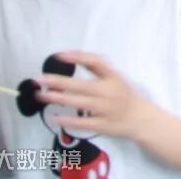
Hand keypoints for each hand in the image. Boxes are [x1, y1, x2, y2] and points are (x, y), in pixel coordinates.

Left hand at [35, 51, 156, 141]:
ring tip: (42, 95)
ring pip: (79, 103)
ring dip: (59, 99)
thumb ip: (96, 69)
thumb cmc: (124, 95)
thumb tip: (71, 56)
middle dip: (59, 82)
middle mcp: (109, 92)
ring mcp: (105, 109)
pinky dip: (67, 120)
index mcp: (113, 77)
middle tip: (40, 79)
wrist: (141, 118)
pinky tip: (53, 117)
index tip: (59, 55)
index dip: (78, 58)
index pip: (96, 63)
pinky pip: (82, 122)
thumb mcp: (115, 77)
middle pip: (82, 85)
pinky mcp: (102, 125)